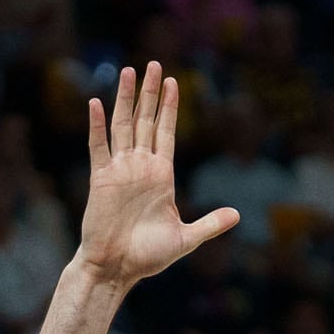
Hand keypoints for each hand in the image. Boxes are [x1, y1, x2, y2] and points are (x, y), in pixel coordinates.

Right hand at [74, 63, 236, 288]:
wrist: (116, 269)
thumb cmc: (148, 257)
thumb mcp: (186, 239)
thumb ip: (210, 225)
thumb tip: (238, 215)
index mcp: (161, 176)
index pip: (167, 133)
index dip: (171, 108)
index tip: (174, 82)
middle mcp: (140, 167)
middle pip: (146, 120)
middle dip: (151, 93)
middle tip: (154, 64)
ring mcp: (120, 170)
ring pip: (123, 125)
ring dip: (125, 98)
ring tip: (129, 71)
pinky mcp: (101, 178)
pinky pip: (98, 146)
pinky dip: (97, 125)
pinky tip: (96, 102)